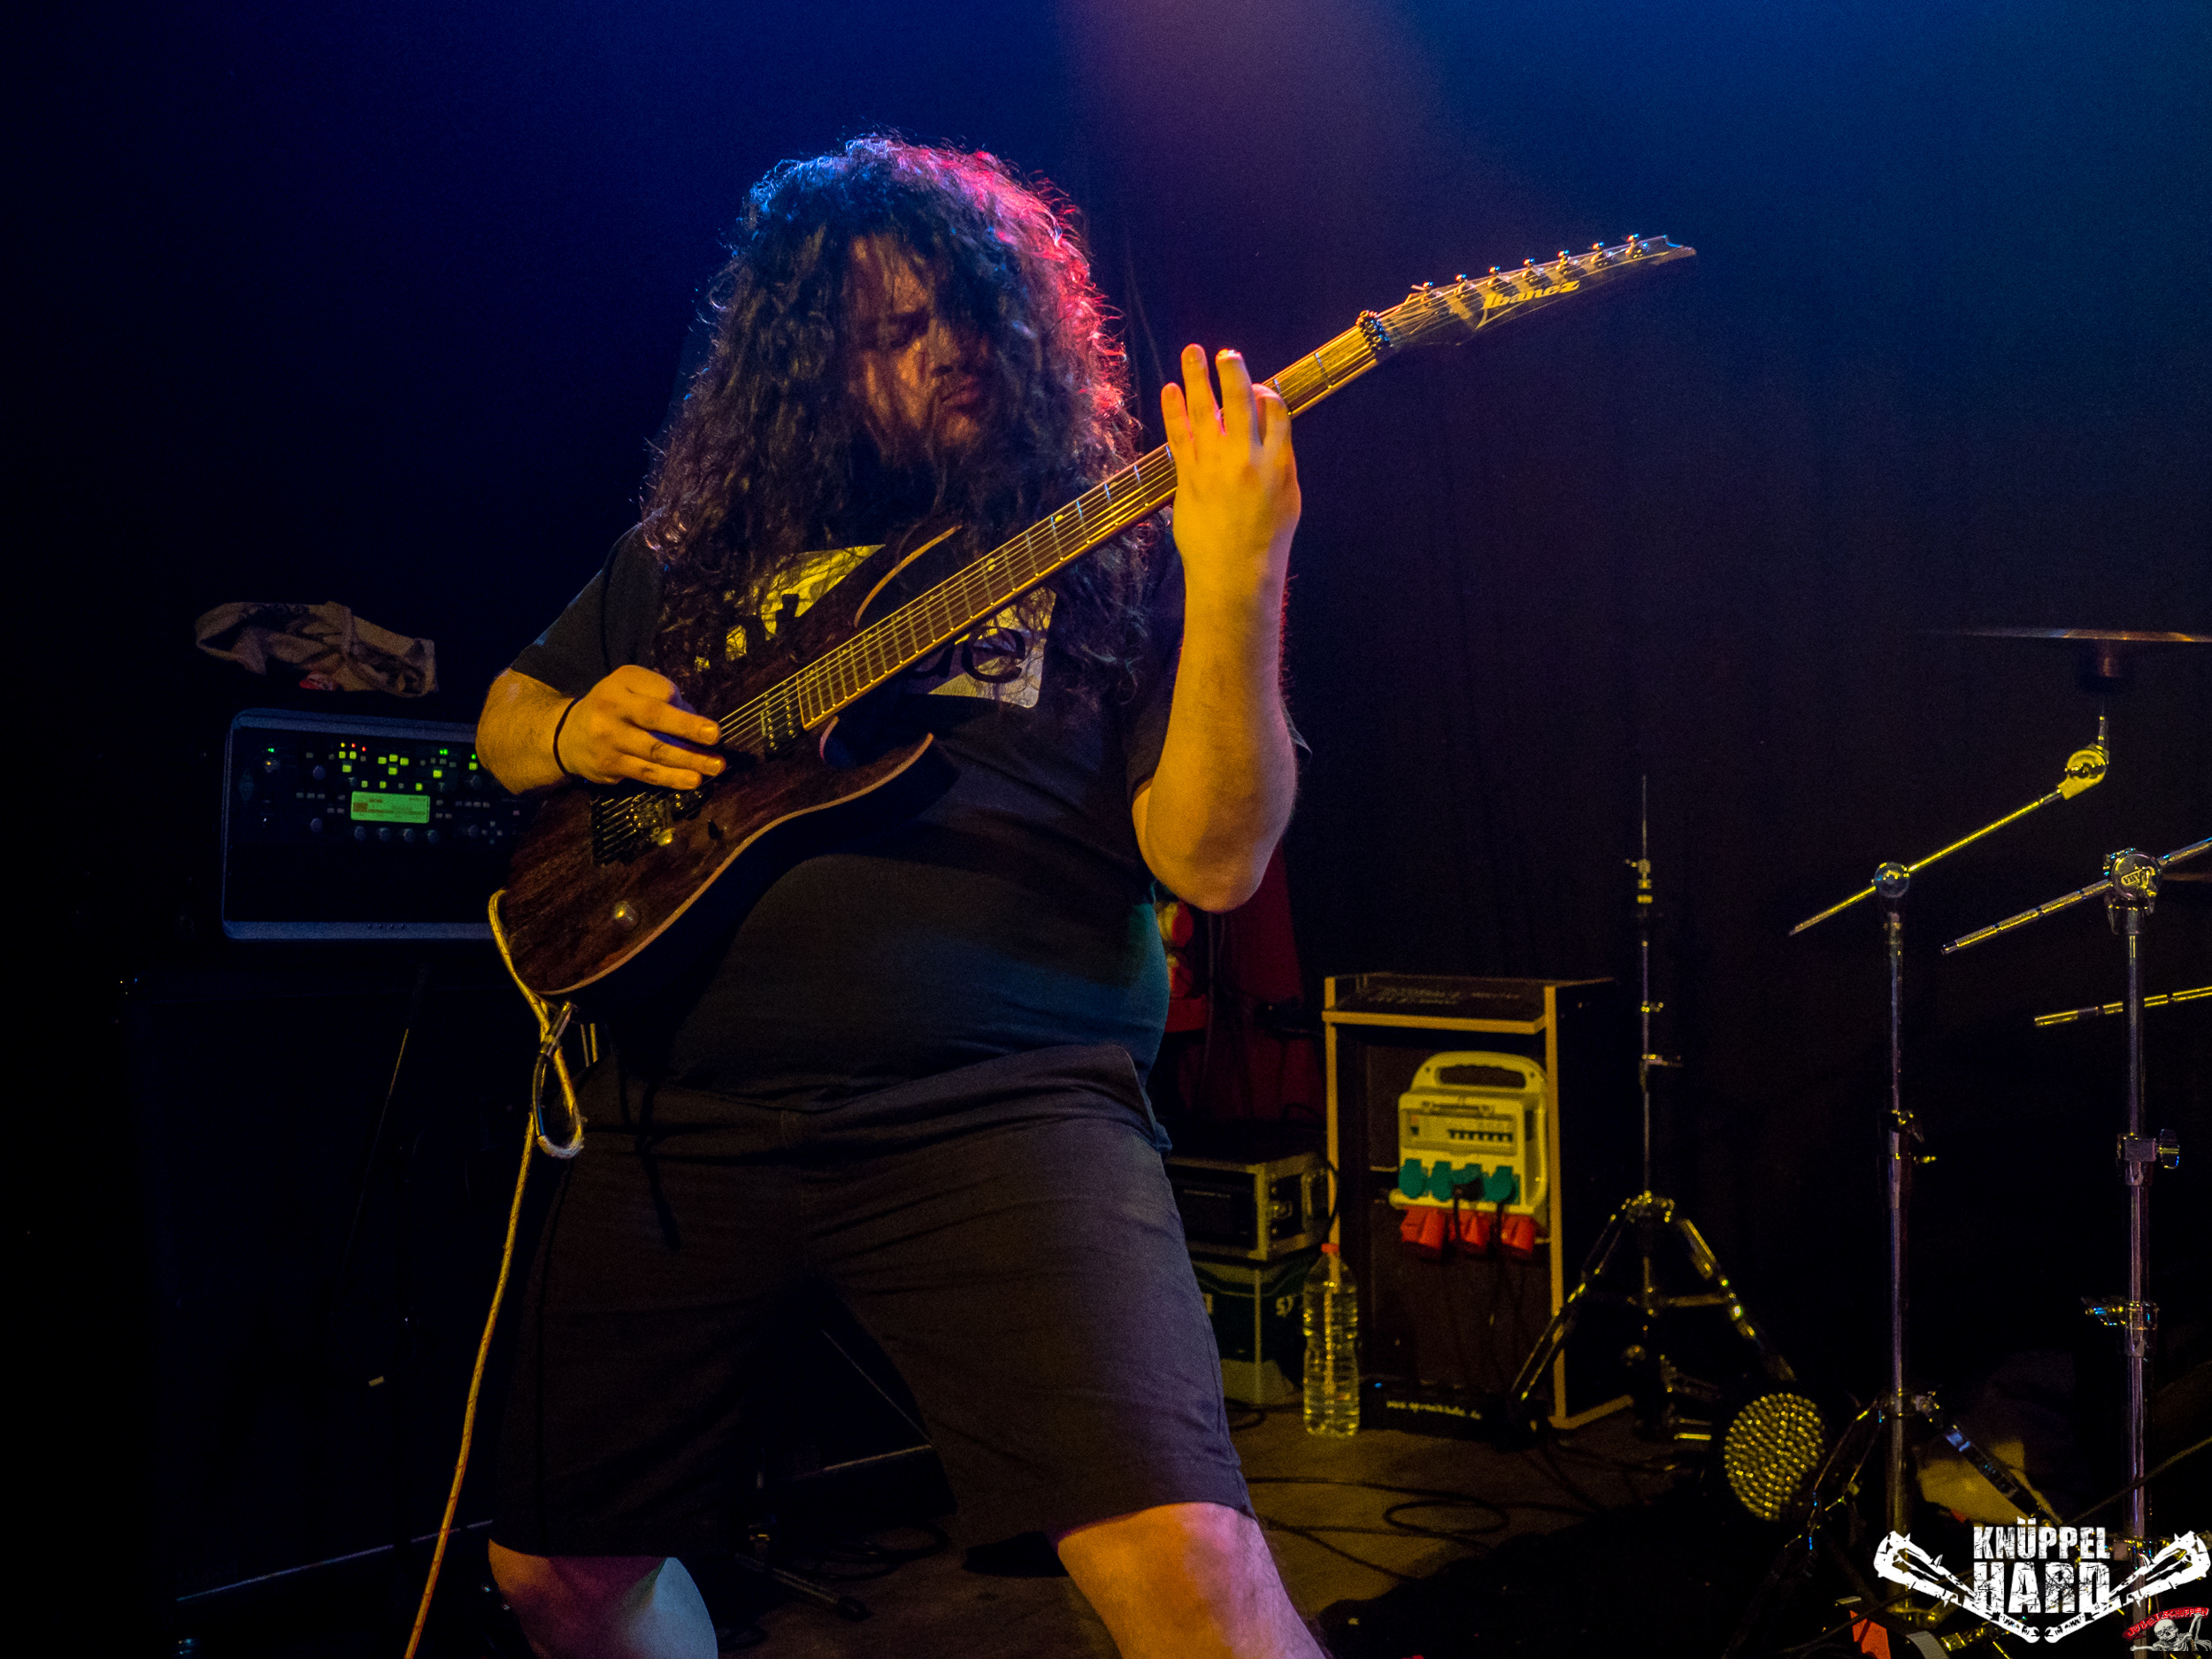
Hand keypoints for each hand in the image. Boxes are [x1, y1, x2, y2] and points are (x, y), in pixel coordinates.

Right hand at [556, 665, 725, 789]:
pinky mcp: (609, 766)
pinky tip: (692, 781)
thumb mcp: (629, 686)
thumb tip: (694, 715)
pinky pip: (646, 773)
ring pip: (654, 751)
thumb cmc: (613, 707)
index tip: (705, 721)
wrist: (567, 735)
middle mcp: (610, 709)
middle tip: (715, 736)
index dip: (683, 706)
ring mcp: (608, 740)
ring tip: (715, 766)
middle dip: (687, 727)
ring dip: (688, 760)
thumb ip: (659, 693)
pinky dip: (672, 778)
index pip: (659, 692)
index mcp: (620, 685)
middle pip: (654, 718)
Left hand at [1160, 344, 1299, 614]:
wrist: (1236, 571)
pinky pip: (1179, 435)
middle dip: (1233, 372)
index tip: (1259, 387)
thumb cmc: (1266, 540)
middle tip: (1225, 353)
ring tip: (1192, 352)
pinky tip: (1170, 389)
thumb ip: (1281, 460)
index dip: (1266, 393)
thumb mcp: (1289, 498)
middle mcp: (1248, 458)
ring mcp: (1215, 466)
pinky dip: (1173, 410)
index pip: (1275, 411)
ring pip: (1205, 411)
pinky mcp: (1189, 478)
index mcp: (1278, 462)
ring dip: (1197, 378)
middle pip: (1240, 402)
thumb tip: (1272, 432)